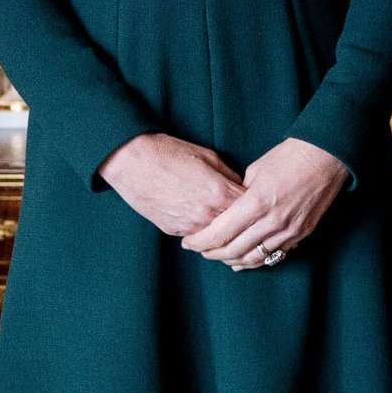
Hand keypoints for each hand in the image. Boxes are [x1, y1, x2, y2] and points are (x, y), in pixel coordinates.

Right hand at [97, 131, 244, 234]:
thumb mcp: (208, 157)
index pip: (252, 209)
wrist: (132, 161)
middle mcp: (207, 214)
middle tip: (250, 220)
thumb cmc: (169, 153)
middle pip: (238, 229)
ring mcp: (190, 226)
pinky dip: (204, 233)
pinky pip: (197, 237)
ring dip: (224, 233)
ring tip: (230, 227)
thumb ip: (229, 176)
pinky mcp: (173, 231)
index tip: (259, 204)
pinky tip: (207, 225)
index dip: (257, 206)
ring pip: (218, 239)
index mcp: (219, 193)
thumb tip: (241, 188)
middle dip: (244, 224)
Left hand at [181, 138, 348, 267]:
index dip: (200, 242)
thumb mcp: (255, 171)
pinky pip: (274, 255)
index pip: (220, 234)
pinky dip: (256, 260)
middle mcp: (272, 221)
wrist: (327, 156)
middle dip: (212, 253)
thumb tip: (228, 210)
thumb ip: (239, 195)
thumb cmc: (289, 157)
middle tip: (200, 250)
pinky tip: (243, 260)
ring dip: (232, 260)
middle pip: (233, 250)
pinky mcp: (301, 234)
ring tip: (219, 257)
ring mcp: (289, 231)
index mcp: (256, 202)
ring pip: (254, 258)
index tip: (188, 243)